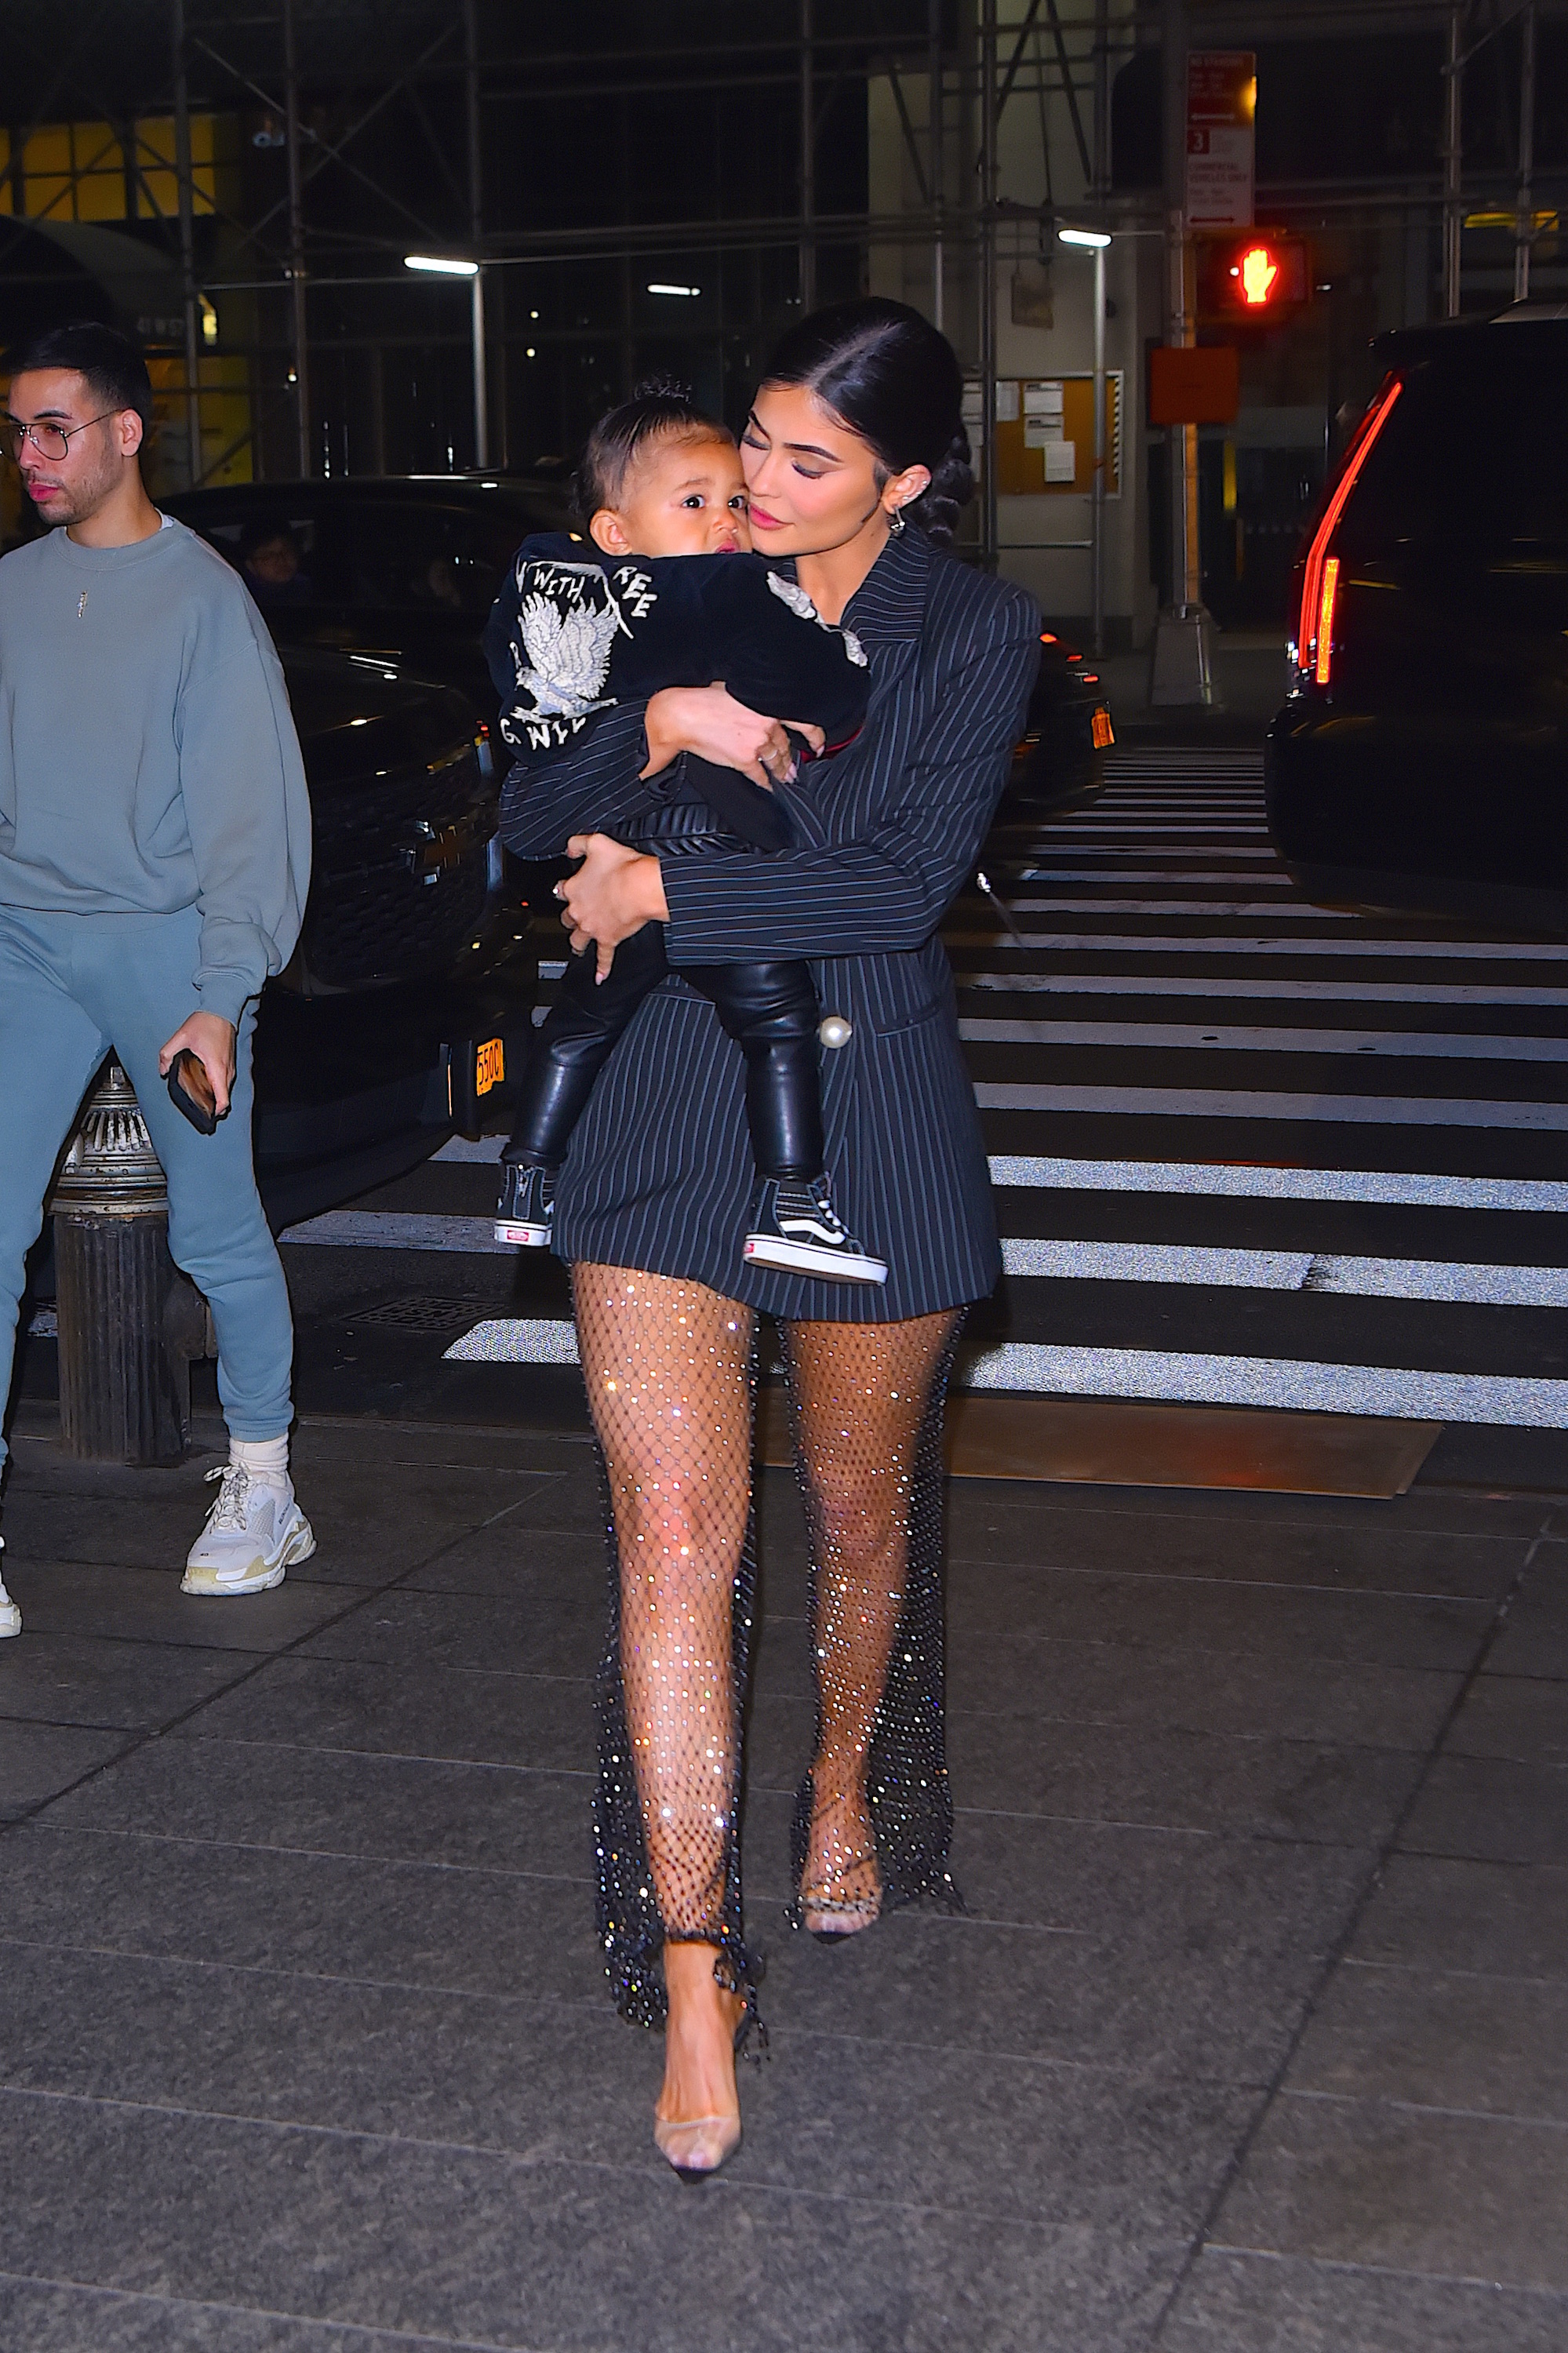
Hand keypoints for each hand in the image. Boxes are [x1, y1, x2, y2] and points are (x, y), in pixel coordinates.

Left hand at [158, 1010, 236, 1117]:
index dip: (217, 1111)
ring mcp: (230, 1066)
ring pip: (225, 1089)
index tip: (208, 1116)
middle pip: (224, 1097)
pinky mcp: (229, 1062)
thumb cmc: (206, 1022)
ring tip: (200, 1096)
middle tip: (198, 1107)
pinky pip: (225, 1081)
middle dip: (213, 1105)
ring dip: (215, 1095)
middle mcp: (226, 1069)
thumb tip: (162, 1069)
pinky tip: (204, 1081)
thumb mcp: (181, 1037)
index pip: (223, 1098)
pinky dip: (217, 1086)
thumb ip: (167, 1054)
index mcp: (216, 1067)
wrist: (221, 1010)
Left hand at [559, 834, 668, 980]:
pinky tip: (599, 978)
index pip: (560, 890)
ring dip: (576, 943)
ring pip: (577, 940)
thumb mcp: (596, 842)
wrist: (640, 887)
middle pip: (567, 917)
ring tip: (576, 947)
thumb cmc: (623, 866)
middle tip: (573, 916)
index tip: (567, 887)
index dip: (564, 888)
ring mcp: (593, 928)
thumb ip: (578, 843)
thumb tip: (569, 846)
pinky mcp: (609, 939)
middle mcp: (579, 911)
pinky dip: (602, 969)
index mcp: (573, 888)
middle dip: (569, 916)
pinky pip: (604, 958)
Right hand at [641, 685, 821, 787]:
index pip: (802, 721)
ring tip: (786, 777)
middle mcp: (767, 723)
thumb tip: (761, 705)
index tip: (818, 745)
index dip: (815, 736)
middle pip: (786, 746)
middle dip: (791, 759)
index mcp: (768, 704)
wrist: (684, 715)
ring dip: (782, 771)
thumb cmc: (704, 699)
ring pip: (776, 761)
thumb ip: (755, 699)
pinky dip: (766, 782)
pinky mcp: (745, 760)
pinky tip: (769, 785)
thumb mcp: (737, 689)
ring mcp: (758, 743)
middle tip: (794, 768)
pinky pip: (761, 775)